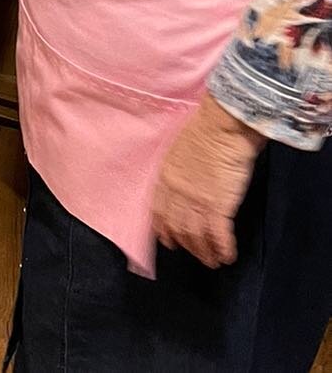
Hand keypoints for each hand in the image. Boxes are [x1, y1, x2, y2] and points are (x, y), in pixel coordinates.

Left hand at [151, 96, 265, 268]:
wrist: (223, 127)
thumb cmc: (206, 131)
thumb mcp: (180, 150)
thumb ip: (179, 170)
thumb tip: (186, 182)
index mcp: (166, 175)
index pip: (159, 210)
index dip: (163, 228)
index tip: (167, 241)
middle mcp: (177, 191)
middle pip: (177, 227)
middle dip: (186, 245)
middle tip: (196, 255)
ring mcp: (196, 200)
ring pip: (196, 235)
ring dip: (205, 251)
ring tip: (213, 260)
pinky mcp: (218, 205)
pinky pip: (218, 235)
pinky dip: (223, 248)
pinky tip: (228, 255)